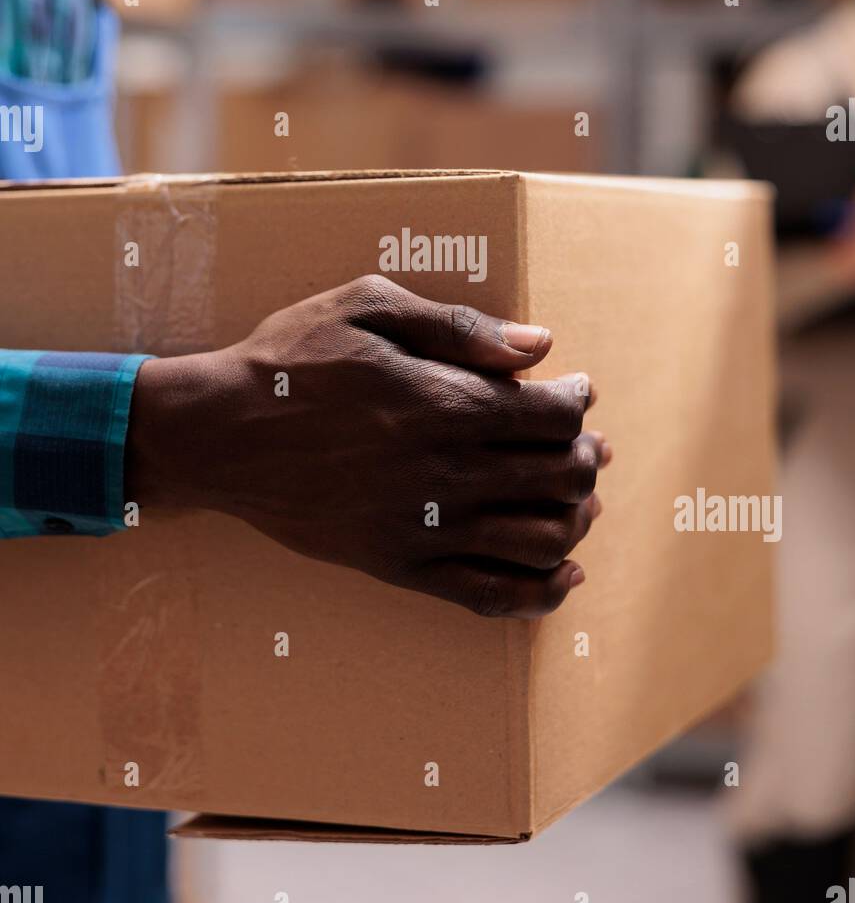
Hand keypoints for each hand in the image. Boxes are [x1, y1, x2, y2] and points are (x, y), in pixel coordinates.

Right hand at [126, 276, 610, 618]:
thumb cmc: (291, 360)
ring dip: (577, 520)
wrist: (219, 434)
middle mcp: (448, 472)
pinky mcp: (401, 567)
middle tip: (588, 445)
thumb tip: (541, 345)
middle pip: (559, 476)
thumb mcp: (368, 307)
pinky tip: (564, 577)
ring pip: (541, 540)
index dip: (579, 402)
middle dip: (586, 458)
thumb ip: (461, 327)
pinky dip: (541, 591)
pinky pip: (491, 594)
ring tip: (581, 501)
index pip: (552, 414)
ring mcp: (426, 527)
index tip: (579, 391)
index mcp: (445, 402)